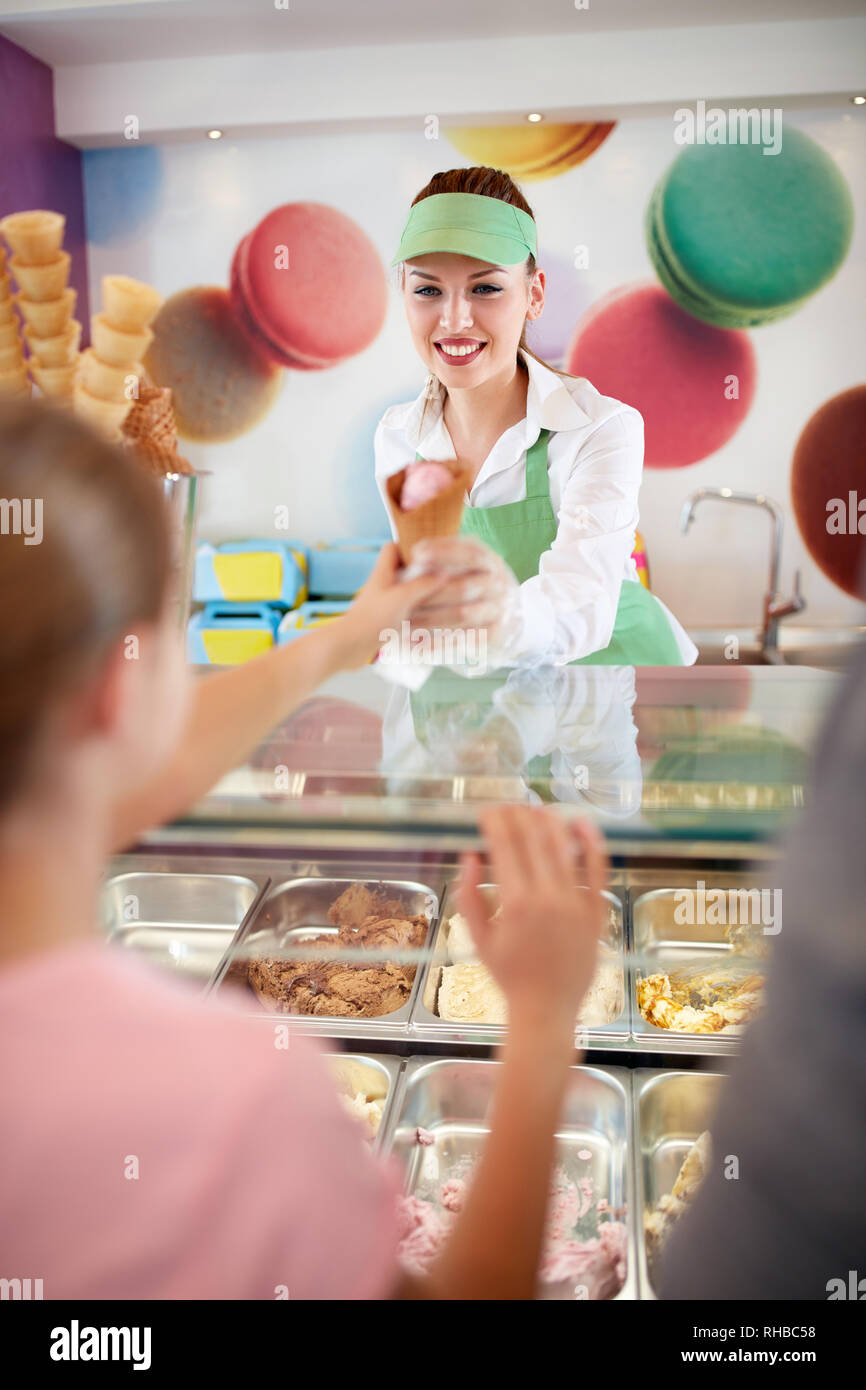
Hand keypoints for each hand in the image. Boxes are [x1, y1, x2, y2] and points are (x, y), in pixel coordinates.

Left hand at [331, 542, 448, 667]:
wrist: (350, 647)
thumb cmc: (372, 619)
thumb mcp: (402, 597)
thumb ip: (423, 584)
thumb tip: (444, 573)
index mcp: (383, 572)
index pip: (393, 548)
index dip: (410, 546)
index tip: (430, 554)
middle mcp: (382, 585)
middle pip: (403, 570)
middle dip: (422, 574)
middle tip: (440, 578)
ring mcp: (383, 603)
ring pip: (406, 592)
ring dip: (422, 596)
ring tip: (440, 600)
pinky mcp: (384, 620)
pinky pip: (405, 611)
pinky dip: (417, 614)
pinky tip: (429, 621)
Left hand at [406, 536, 518, 658]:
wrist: (503, 612)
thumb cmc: (471, 581)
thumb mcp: (464, 563)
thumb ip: (443, 557)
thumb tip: (410, 552)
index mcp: (488, 560)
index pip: (469, 553)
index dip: (444, 552)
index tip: (416, 554)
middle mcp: (497, 583)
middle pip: (463, 588)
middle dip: (430, 593)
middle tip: (402, 597)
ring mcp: (498, 608)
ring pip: (462, 615)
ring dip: (431, 620)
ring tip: (403, 624)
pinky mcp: (494, 632)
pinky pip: (464, 639)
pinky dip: (441, 643)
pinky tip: (419, 646)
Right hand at [456, 806, 608, 1033]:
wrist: (547, 1009)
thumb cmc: (509, 976)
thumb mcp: (478, 939)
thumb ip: (469, 896)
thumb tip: (471, 856)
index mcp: (515, 902)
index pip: (504, 844)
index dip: (494, 820)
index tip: (486, 811)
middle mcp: (548, 897)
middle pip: (534, 837)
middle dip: (518, 814)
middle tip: (508, 806)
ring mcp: (577, 902)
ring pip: (564, 845)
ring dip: (548, 820)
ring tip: (535, 809)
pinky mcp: (596, 911)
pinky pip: (599, 868)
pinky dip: (591, 841)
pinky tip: (581, 822)